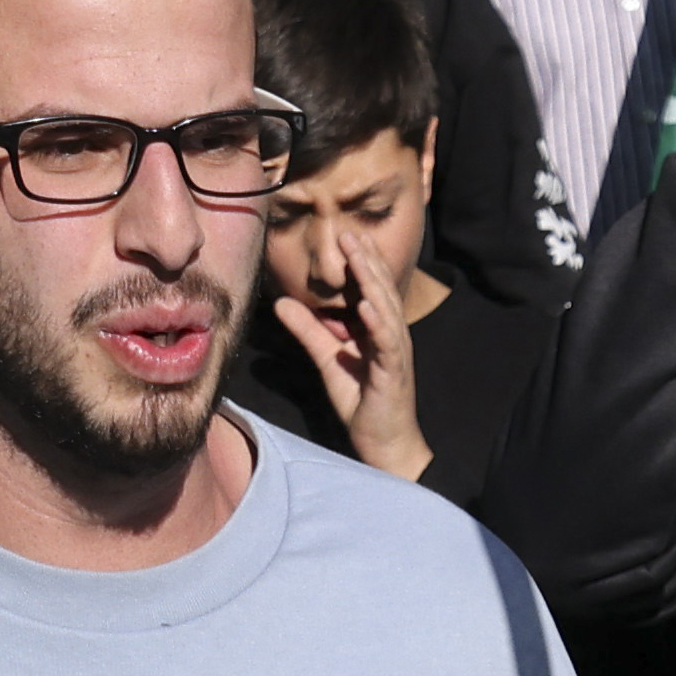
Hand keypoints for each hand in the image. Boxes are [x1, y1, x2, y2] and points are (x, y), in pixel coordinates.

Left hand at [266, 230, 431, 483]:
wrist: (384, 443)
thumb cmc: (362, 401)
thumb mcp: (328, 360)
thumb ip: (308, 331)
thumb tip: (280, 302)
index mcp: (377, 330)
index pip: (371, 288)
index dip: (360, 262)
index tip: (344, 234)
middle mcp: (390, 335)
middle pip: (380, 290)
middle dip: (365, 260)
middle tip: (349, 232)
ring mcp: (395, 353)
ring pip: (385, 309)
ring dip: (372, 282)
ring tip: (358, 257)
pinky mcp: (393, 373)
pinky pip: (387, 343)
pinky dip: (378, 323)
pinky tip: (367, 306)